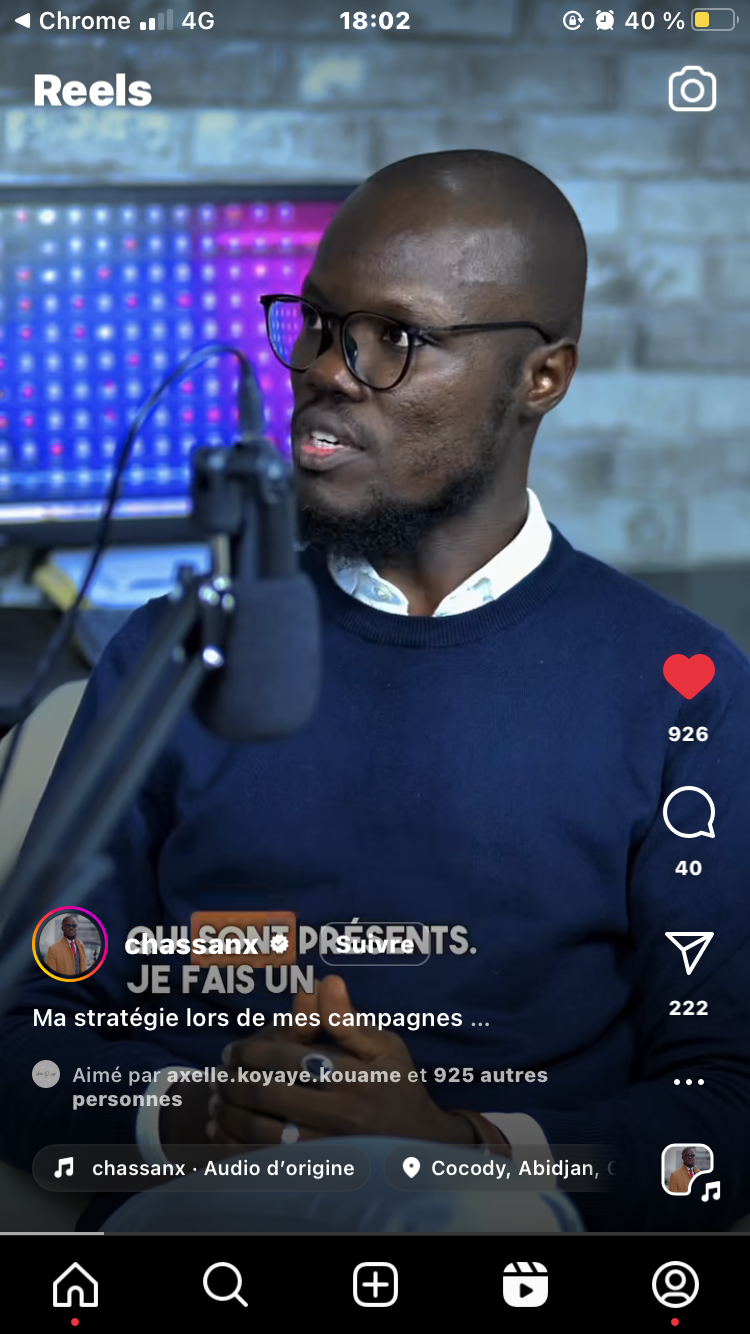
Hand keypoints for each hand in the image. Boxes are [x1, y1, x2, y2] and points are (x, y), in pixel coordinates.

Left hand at [209, 976, 476, 1147]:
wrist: (420, 1146)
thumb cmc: (399, 1087)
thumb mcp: (384, 1047)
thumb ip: (348, 1019)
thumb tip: (325, 982)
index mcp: (353, 1080)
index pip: (287, 1059)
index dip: (251, 1052)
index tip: (232, 1050)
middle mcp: (339, 1116)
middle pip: (267, 1095)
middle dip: (234, 1081)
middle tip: (218, 1073)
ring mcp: (327, 1150)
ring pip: (261, 1131)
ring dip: (230, 1114)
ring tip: (216, 1099)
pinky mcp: (318, 1173)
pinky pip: (266, 1163)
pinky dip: (236, 1148)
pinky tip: (223, 1134)